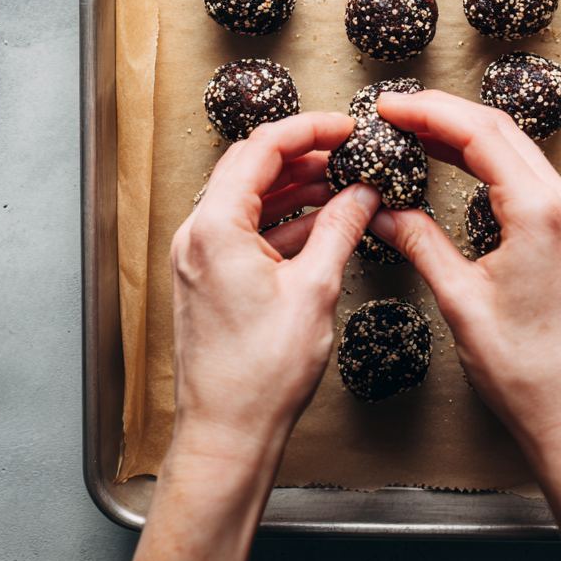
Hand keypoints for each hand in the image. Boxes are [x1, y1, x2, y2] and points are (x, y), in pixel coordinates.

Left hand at [129, 112, 378, 560]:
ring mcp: (199, 257)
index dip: (309, 128)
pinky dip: (283, 218)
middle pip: (250, 166)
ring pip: (248, 197)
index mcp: (216, 227)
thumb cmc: (261, 376)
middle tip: (345, 150)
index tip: (344, 126)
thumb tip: (362, 194)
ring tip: (341, 182)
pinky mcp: (208, 278)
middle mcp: (198, 235)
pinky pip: (246, 228)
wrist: (228, 434)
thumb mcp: (316, 289)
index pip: (262, 148)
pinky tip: (321, 221)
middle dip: (302, 153)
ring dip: (294, 185)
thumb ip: (340, 228)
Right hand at [373, 91, 560, 560]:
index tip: (390, 105)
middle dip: (443, 112)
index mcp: (539, 212)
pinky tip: (458, 165)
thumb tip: (383, 213)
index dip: (429, 111)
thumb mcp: (461, 302)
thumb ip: (421, 245)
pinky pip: (526, 176)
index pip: (479, 133)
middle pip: (499, 130)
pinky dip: (488, 160)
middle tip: (396, 111)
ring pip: (515, 149)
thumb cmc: (531, 374)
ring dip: (465, 133)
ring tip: (417, 130)